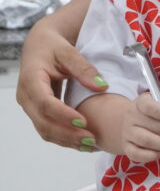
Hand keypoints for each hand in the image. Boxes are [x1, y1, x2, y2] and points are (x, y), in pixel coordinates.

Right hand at [16, 23, 106, 149]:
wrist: (40, 46)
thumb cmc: (52, 46)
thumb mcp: (68, 52)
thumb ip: (84, 68)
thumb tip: (102, 86)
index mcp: (31, 79)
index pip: (44, 103)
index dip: (63, 115)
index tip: (83, 121)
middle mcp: (26, 97)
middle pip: (43, 122)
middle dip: (67, 134)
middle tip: (91, 139)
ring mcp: (30, 107)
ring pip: (45, 130)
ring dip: (67, 141)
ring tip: (91, 145)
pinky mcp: (37, 112)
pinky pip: (48, 129)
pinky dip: (65, 138)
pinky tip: (83, 143)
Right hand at [119, 94, 159, 162]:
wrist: (134, 122)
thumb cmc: (157, 113)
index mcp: (143, 102)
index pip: (149, 106)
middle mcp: (132, 116)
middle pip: (151, 125)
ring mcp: (128, 132)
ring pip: (145, 140)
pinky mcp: (127, 147)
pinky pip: (137, 155)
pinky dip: (152, 155)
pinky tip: (159, 151)